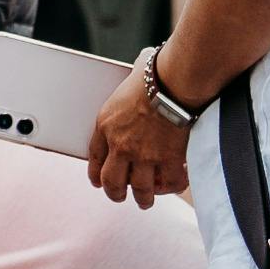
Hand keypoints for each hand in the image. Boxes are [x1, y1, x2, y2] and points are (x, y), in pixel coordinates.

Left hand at [86, 60, 192, 210]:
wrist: (175, 82)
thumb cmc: (156, 73)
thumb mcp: (131, 78)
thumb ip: (133, 83)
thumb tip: (142, 67)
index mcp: (106, 125)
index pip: (94, 158)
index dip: (96, 174)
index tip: (98, 182)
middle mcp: (121, 145)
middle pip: (111, 181)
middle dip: (115, 193)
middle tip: (120, 196)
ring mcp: (144, 156)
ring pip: (139, 189)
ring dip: (143, 198)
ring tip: (146, 201)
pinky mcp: (168, 160)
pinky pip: (170, 182)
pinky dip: (173, 186)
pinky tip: (174, 185)